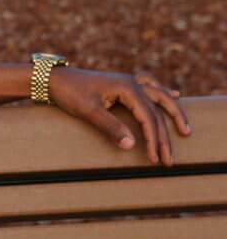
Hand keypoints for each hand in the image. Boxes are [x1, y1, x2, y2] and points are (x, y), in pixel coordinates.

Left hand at [48, 67, 190, 166]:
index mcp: (127, 87)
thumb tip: (131, 146)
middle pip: (157, 110)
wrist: (52, 78)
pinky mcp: (121, 83)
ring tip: (185, 129)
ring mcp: (127, 81)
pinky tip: (173, 93)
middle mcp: (132, 82)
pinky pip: (149, 86)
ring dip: (173, 112)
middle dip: (165, 136)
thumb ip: (110, 127)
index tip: (154, 160)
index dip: (153, 140)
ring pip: (159, 97)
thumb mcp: (88, 111)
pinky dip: (161, 92)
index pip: (148, 118)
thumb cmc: (69, 93)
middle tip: (170, 159)